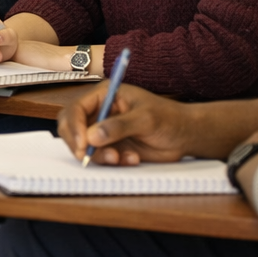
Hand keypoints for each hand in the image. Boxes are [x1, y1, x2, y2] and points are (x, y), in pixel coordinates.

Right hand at [57, 83, 197, 165]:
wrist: (186, 135)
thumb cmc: (169, 118)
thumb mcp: (145, 119)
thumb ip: (118, 126)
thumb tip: (92, 136)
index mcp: (104, 95)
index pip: (76, 108)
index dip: (75, 127)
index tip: (83, 144)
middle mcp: (100, 111)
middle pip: (72, 127)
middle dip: (79, 143)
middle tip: (87, 157)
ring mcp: (104, 130)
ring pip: (84, 145)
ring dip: (99, 155)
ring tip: (120, 158)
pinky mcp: (112, 146)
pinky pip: (100, 157)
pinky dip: (112, 161)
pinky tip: (132, 158)